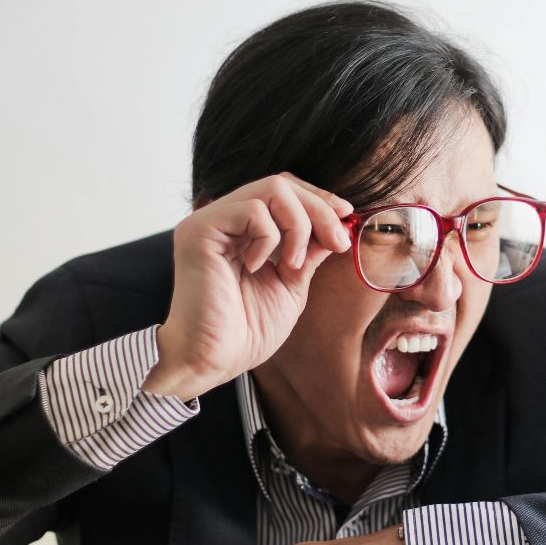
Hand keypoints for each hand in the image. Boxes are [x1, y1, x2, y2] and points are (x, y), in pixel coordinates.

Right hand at [143, 172, 353, 400]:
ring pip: (271, 189)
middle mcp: (222, 219)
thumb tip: (336, 225)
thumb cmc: (245, 332)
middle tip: (337, 241)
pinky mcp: (199, 231)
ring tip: (292, 265)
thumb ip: (308, 252)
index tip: (345, 217)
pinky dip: (270, 238)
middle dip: (318, 209)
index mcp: (240, 230)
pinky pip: (252, 210)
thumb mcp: (291, 284)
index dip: (317, 199)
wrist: (213, 361)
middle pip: (281, 183)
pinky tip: (259, 267)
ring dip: (299, 225)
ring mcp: (208, 222)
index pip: (282, 191)